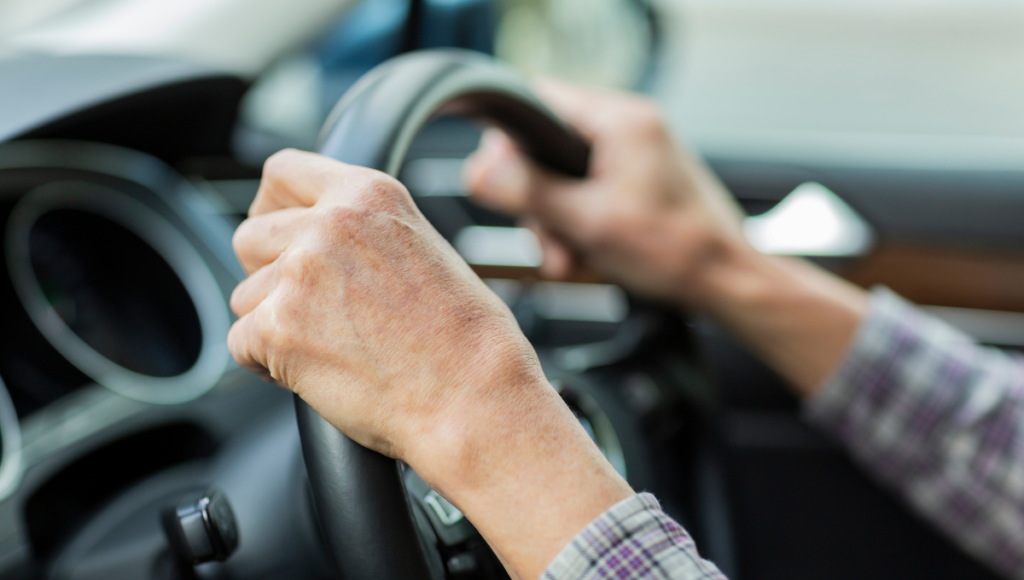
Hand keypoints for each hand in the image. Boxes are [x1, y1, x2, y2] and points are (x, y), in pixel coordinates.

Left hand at [229, 149, 631, 579]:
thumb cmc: (465, 340)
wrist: (473, 397)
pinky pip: (241, 342)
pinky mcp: (278, 328)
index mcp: (369, 195)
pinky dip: (268, 364)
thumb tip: (318, 239)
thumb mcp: (424, 248)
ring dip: (273, 323)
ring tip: (333, 347)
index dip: (273, 207)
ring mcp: (299, 274)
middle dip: (266, 272)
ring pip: (245, 296)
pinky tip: (319, 371)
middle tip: (307, 307)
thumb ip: (366, 231)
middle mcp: (330, 224)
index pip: (282, 171)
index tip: (276, 231)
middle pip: (251, 237)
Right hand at [464, 80, 748, 308]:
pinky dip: (579, 224)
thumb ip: (529, 192)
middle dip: (539, 200)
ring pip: (565, 175)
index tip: (501, 180)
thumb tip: (478, 170)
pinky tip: (585, 255)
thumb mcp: (589, 222)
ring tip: (570, 258)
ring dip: (558, 221)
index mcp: (621, 120)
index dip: (510, 141)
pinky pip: (588, 192)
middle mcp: (629, 126)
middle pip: (547, 146)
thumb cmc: (678, 250)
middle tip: (547, 238)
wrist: (725, 280)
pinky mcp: (638, 179)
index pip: (539, 100)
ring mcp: (635, 153)